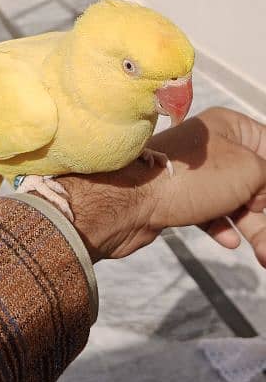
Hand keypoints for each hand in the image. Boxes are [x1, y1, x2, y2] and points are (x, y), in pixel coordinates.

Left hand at [60, 108, 265, 264]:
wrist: (129, 200)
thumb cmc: (186, 178)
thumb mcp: (249, 171)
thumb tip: (264, 192)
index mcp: (230, 127)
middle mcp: (213, 147)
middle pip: (255, 179)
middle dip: (264, 211)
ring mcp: (195, 173)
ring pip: (234, 200)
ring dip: (251, 227)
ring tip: (263, 254)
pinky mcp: (179, 197)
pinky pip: (210, 211)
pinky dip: (222, 226)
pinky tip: (230, 241)